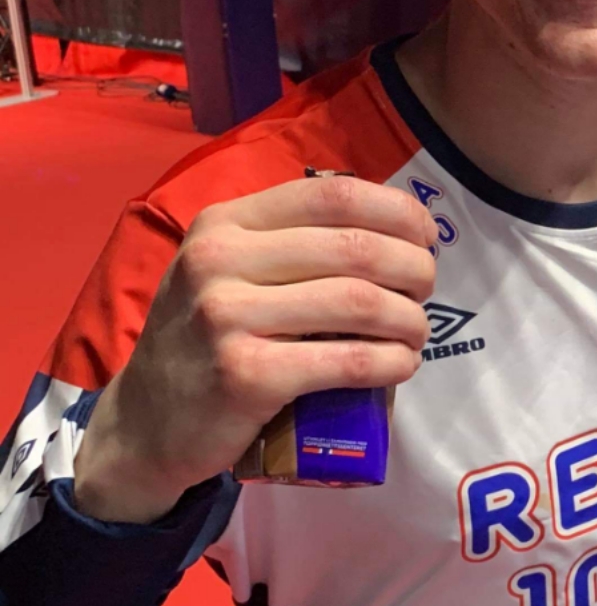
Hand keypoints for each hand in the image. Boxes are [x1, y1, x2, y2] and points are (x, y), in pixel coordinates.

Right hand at [73, 176, 436, 522]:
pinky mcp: (245, 376)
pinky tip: (400, 364)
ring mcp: (227, 318)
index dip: (399, 212)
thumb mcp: (229, 269)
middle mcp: (220, 260)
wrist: (146, 425)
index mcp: (226, 223)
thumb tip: (398, 229)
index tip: (427, 238)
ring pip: (360, 302)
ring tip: (416, 333)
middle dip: (415, 269)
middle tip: (425, 292)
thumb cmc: (207, 339)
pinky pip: (347, 360)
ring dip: (410, 319)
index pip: (335, 195)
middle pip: (358, 248)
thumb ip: (292, 240)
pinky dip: (391, 362)